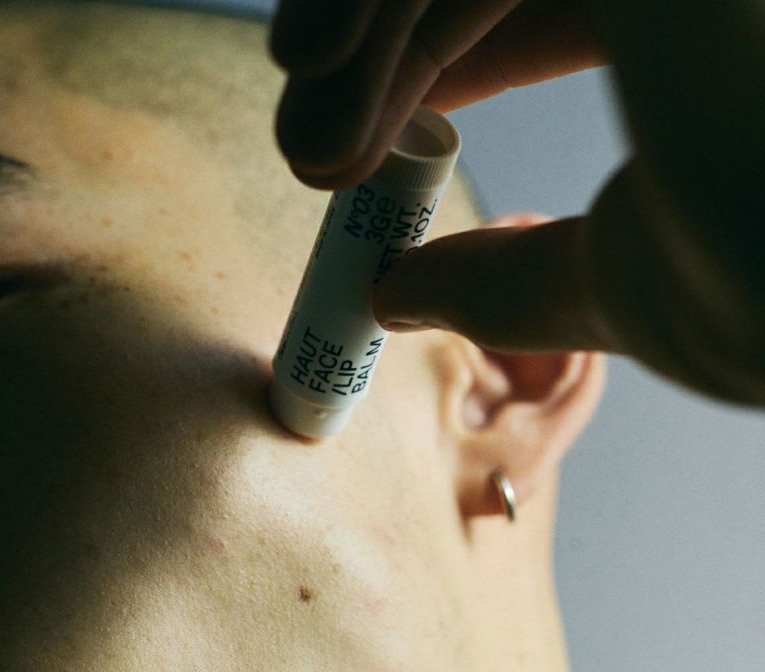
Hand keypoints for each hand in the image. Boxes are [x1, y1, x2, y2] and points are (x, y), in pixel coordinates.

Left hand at [271, 1, 764, 405]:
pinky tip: (308, 62)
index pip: (541, 20)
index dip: (432, 70)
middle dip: (377, 53)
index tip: (354, 150)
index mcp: (698, 34)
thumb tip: (397, 293)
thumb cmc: (734, 294)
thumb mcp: (602, 289)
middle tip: (308, 146)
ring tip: (301, 133)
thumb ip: (504, 280)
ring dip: (354, 26)